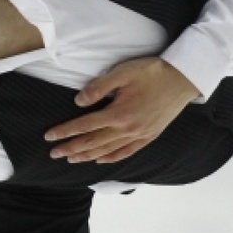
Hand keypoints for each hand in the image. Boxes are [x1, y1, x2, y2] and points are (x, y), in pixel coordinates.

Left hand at [44, 57, 199, 163]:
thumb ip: (98, 88)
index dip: (65, 132)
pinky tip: (101, 160)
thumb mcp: (122, 73)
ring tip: (71, 159)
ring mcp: (140, 135)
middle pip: (92, 142)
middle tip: (53, 154)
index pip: (84, 126)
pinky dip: (111, 158)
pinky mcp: (150, 136)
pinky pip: (127, 152)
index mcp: (118, 113)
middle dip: (71, 148)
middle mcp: (128, 129)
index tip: (49, 136)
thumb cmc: (151, 72)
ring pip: (108, 150)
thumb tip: (78, 102)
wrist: (183, 78)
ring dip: (87, 156)